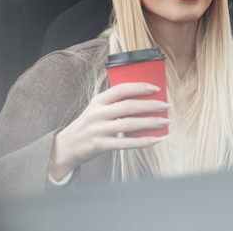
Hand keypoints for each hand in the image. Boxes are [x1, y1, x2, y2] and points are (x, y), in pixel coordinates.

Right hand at [49, 82, 169, 179]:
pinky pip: (125, 143)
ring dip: (150, 123)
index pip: (121, 89)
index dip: (139, 87)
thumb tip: (145, 100)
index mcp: (98, 101)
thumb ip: (115, 104)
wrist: (66, 146)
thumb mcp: (97, 109)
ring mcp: (98, 130)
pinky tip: (155, 140)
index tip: (156, 88)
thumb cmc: (89, 125)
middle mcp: (98, 113)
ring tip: (164, 121)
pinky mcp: (100, 145)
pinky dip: (142, 142)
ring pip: (129, 124)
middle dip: (150, 105)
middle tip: (166, 105)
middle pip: (128, 107)